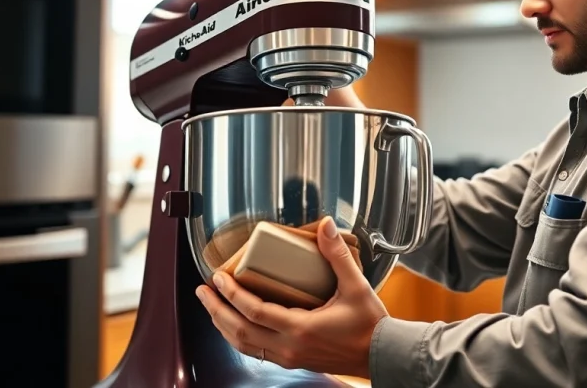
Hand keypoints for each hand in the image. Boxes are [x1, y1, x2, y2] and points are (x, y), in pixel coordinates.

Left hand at [196, 216, 388, 377]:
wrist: (382, 355)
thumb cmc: (370, 325)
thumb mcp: (356, 285)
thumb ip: (337, 254)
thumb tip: (326, 226)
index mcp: (301, 328)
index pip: (255, 311)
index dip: (232, 293)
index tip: (219, 277)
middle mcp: (290, 347)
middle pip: (240, 331)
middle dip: (217, 309)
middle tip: (204, 290)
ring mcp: (290, 357)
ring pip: (245, 345)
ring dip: (223, 325)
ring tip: (212, 306)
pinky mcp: (293, 360)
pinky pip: (257, 352)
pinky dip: (239, 337)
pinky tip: (235, 325)